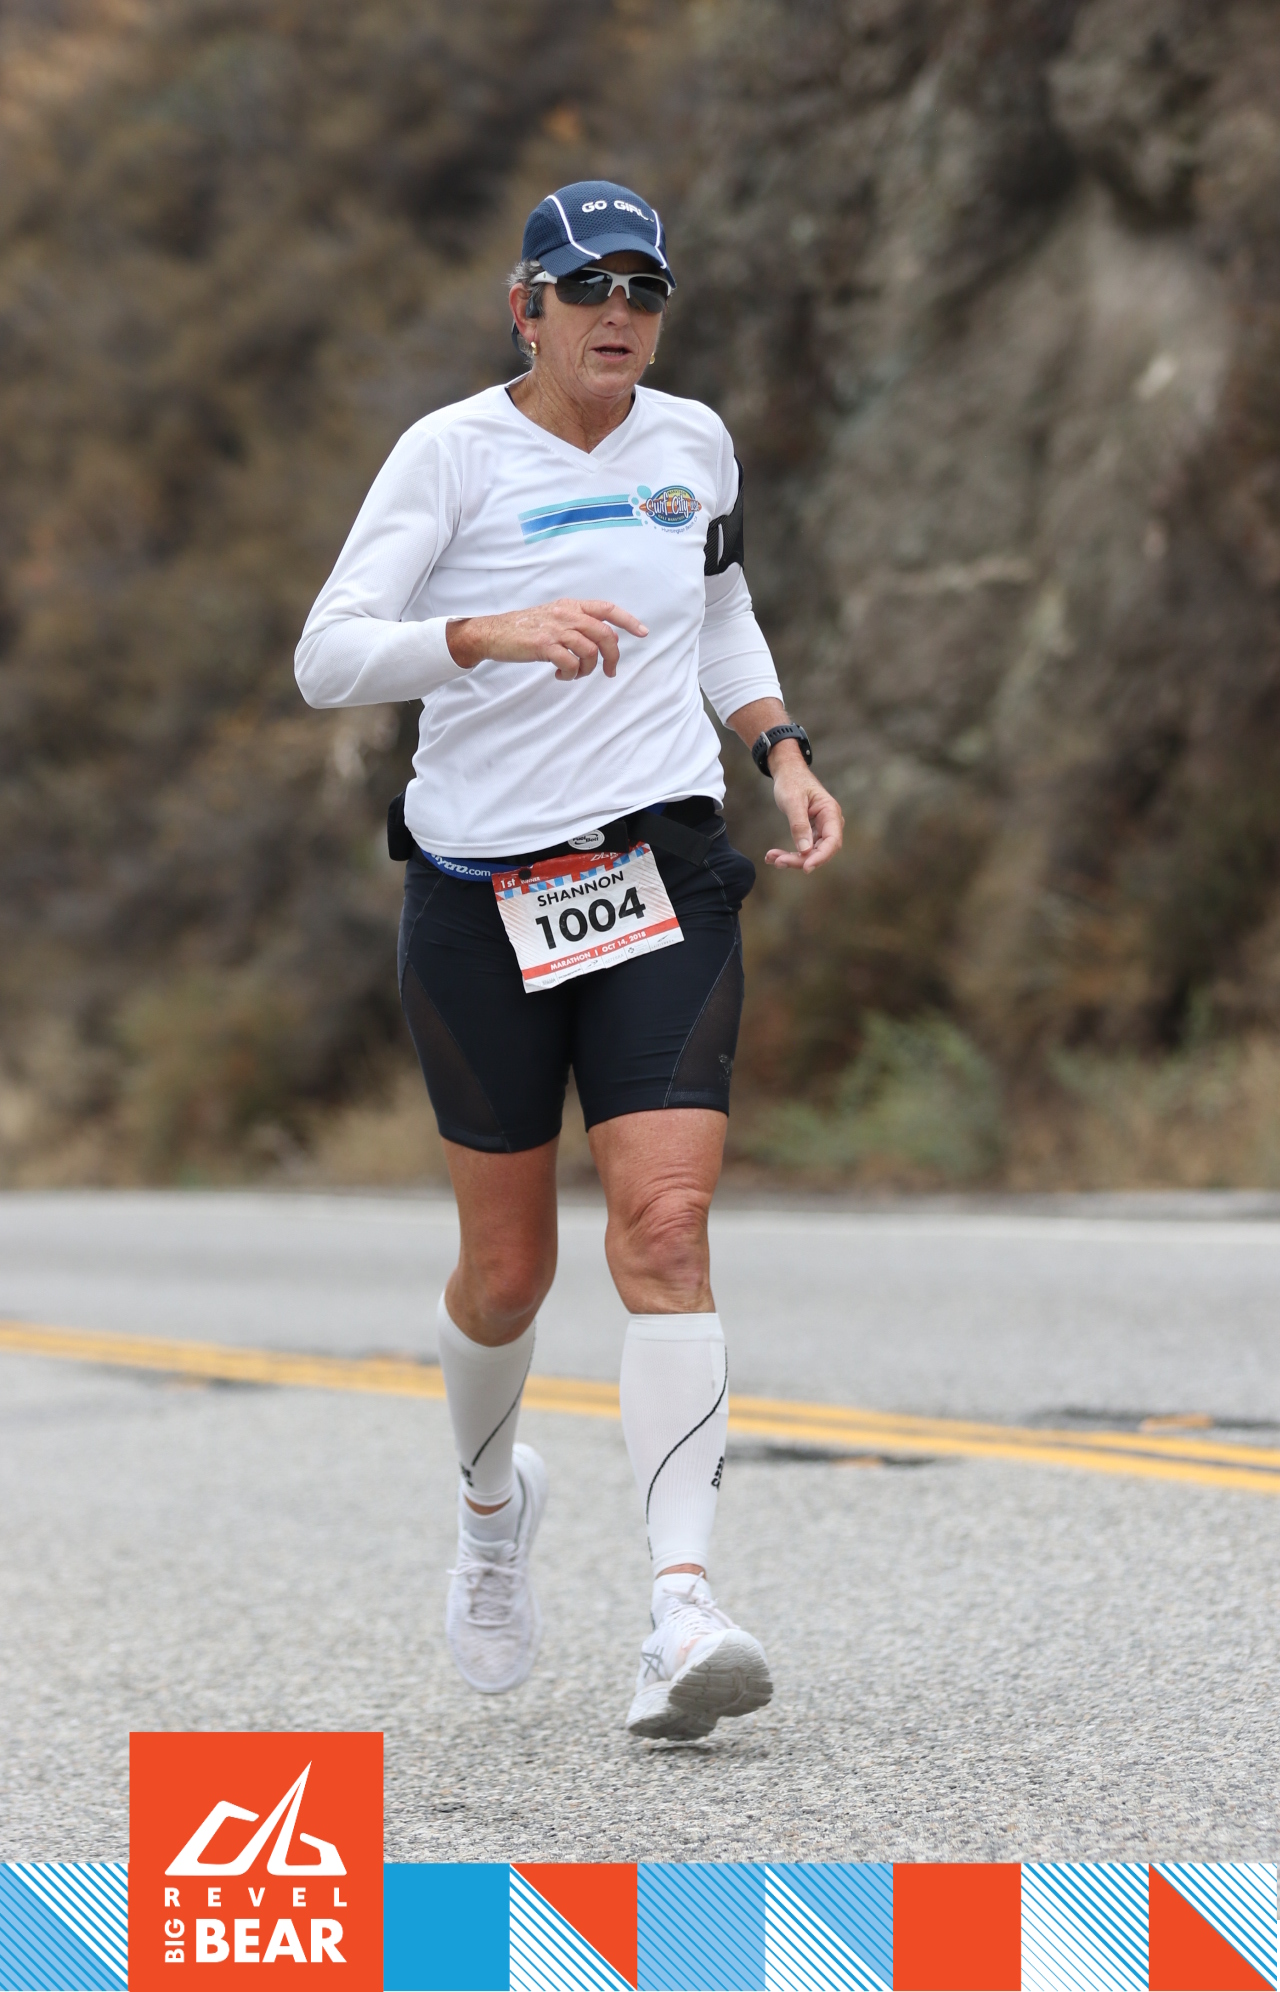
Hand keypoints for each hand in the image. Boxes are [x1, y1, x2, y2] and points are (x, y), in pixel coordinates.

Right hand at [445, 599, 647, 679]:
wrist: (494, 633)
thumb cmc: (525, 628)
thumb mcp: (554, 617)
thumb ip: (578, 624)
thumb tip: (606, 640)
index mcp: (571, 606)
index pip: (607, 609)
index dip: (628, 621)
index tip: (643, 633)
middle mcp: (566, 614)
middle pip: (605, 635)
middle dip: (613, 657)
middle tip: (610, 672)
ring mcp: (556, 629)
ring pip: (590, 652)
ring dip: (588, 670)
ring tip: (575, 674)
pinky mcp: (544, 645)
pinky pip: (571, 663)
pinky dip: (571, 674)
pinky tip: (561, 676)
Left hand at [765, 744, 843, 870]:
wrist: (788, 772)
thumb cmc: (792, 781)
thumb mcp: (793, 801)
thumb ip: (799, 825)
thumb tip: (805, 850)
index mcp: (830, 812)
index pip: (832, 841)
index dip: (821, 857)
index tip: (806, 868)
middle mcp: (830, 823)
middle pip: (821, 850)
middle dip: (800, 860)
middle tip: (777, 861)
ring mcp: (821, 829)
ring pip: (811, 853)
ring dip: (792, 858)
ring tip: (771, 858)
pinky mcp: (811, 832)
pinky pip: (803, 848)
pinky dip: (789, 853)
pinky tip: (772, 856)